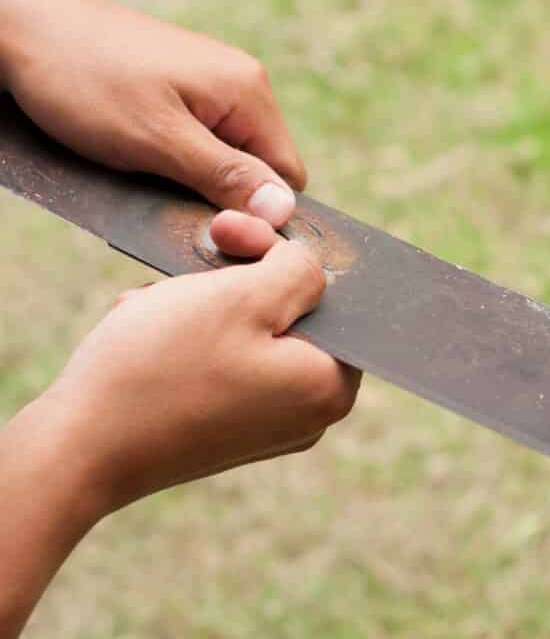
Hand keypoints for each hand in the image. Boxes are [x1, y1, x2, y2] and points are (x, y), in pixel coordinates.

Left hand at [0, 0, 303, 227]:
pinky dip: (172, 162)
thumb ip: (225, 176)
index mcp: (248, 92)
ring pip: (224, 160)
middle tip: (170, 202)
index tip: (216, 226)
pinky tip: (137, 159)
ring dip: (192, 182)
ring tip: (146, 177)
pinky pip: (196, 143)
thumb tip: (284, 212)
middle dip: (221, 197)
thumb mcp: (158, 140)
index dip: (259, 212)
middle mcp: (238, 86)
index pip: (288, 176)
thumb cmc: (83, 77)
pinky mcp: (178, 91)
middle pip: (257, 169)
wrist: (17, 26)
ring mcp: (208, 87)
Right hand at [47, 214, 357, 511]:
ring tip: (156, 303)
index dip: (285, 256)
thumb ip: (297, 270)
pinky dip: (189, 336)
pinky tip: (148, 327)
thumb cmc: (160, 370)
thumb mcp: (240, 296)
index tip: (236, 237)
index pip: (334, 296)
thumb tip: (311, 266)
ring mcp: (269, 426)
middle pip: (291, 313)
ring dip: (204, 302)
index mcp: (330, 386)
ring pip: (250, 331)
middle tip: (189, 265)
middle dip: (237, 278)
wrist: (76, 451)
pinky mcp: (227, 429)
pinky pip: (224, 362)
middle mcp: (311, 413)